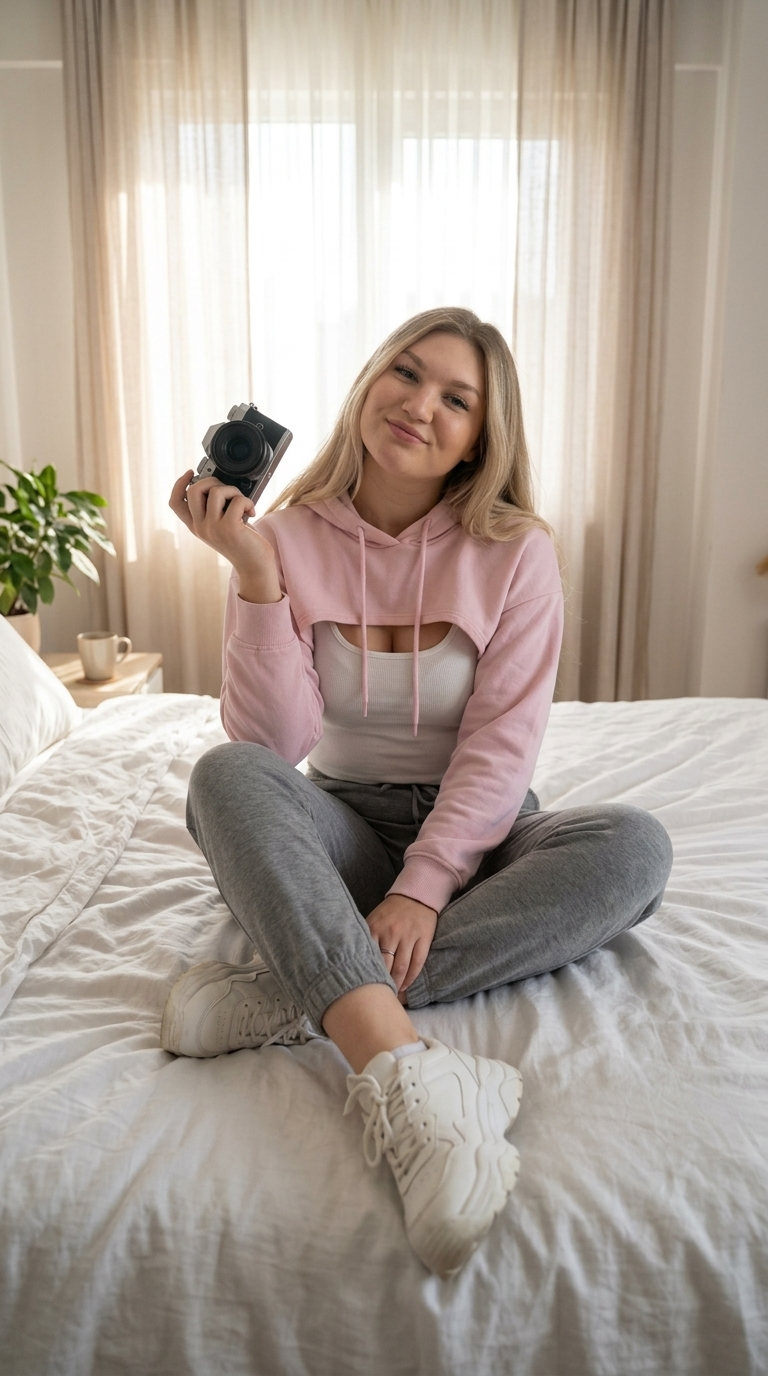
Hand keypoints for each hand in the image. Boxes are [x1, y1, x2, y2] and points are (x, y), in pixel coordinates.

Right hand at [169, 471, 280, 602]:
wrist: (254, 566)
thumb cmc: (242, 543)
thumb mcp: (221, 526)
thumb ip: (214, 509)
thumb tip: (218, 485)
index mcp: (195, 526)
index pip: (175, 502)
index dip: (179, 484)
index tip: (190, 473)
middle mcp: (200, 527)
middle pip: (193, 490)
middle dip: (211, 481)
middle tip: (226, 489)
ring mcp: (213, 528)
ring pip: (216, 491)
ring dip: (233, 490)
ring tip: (242, 502)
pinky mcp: (229, 528)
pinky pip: (237, 500)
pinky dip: (247, 501)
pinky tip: (252, 511)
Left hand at [366, 894, 437, 997]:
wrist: (415, 895)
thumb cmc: (390, 912)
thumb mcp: (373, 920)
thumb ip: (365, 938)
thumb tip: (351, 961)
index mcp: (375, 928)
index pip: (368, 957)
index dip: (365, 975)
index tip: (361, 989)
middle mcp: (391, 932)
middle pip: (385, 966)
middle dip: (381, 983)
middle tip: (376, 998)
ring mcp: (408, 936)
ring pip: (401, 967)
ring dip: (396, 984)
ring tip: (391, 994)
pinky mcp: (424, 938)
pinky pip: (417, 963)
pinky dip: (411, 978)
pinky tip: (405, 986)